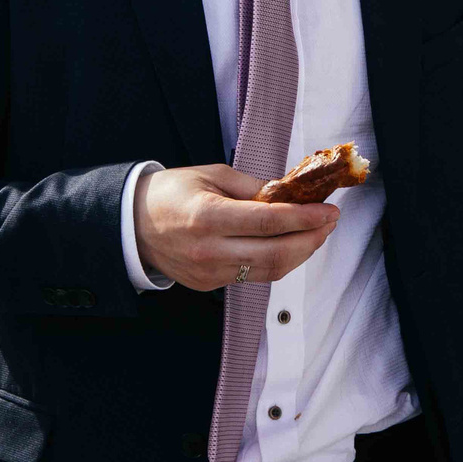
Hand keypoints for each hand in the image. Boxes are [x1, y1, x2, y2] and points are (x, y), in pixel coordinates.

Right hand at [132, 165, 339, 291]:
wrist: (132, 225)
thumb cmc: (171, 193)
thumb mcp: (211, 175)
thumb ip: (253, 187)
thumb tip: (290, 194)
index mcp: (208, 216)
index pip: (270, 221)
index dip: (306, 217)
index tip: (329, 210)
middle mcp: (210, 250)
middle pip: (277, 254)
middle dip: (312, 239)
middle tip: (330, 222)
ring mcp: (210, 273)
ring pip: (270, 271)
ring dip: (300, 253)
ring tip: (316, 233)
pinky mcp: (210, 286)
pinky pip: (254, 276)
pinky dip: (278, 261)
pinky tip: (289, 245)